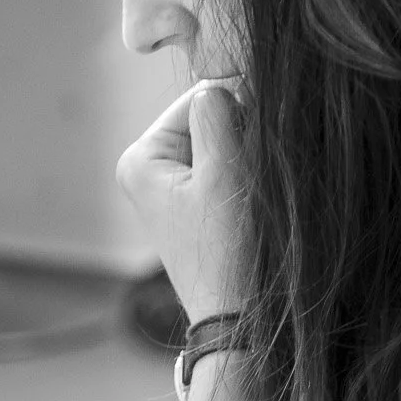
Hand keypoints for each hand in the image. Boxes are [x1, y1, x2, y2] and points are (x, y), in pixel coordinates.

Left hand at [115, 82, 246, 325]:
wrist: (238, 319)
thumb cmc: (229, 252)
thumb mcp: (225, 172)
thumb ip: (219, 114)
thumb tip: (221, 81)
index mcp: (140, 158)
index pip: (198, 98)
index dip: (238, 107)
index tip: (260, 139)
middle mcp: (146, 171)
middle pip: (208, 121)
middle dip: (241, 136)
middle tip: (256, 173)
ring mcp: (169, 191)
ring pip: (222, 146)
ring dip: (247, 158)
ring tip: (255, 193)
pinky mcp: (192, 210)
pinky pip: (224, 172)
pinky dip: (245, 179)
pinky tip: (254, 204)